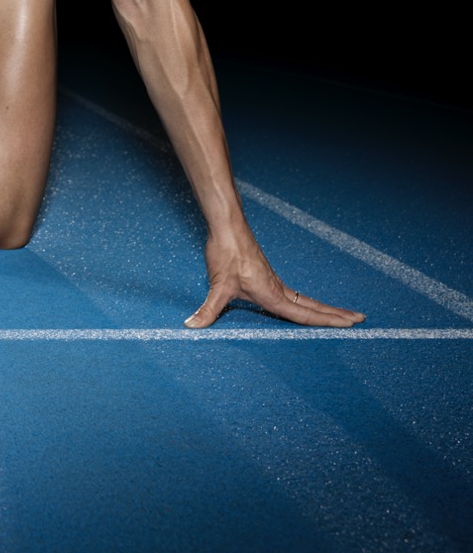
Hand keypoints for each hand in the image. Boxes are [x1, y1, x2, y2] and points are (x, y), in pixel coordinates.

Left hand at [184, 226, 365, 328]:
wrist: (226, 226)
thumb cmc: (225, 253)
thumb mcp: (217, 285)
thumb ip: (207, 310)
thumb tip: (191, 326)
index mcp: (272, 294)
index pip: (305, 314)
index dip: (327, 322)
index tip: (350, 325)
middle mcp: (278, 289)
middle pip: (313, 306)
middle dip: (336, 315)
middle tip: (362, 319)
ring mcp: (274, 282)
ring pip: (305, 300)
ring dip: (325, 309)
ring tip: (344, 316)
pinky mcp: (267, 276)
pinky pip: (294, 295)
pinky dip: (308, 303)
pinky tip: (307, 306)